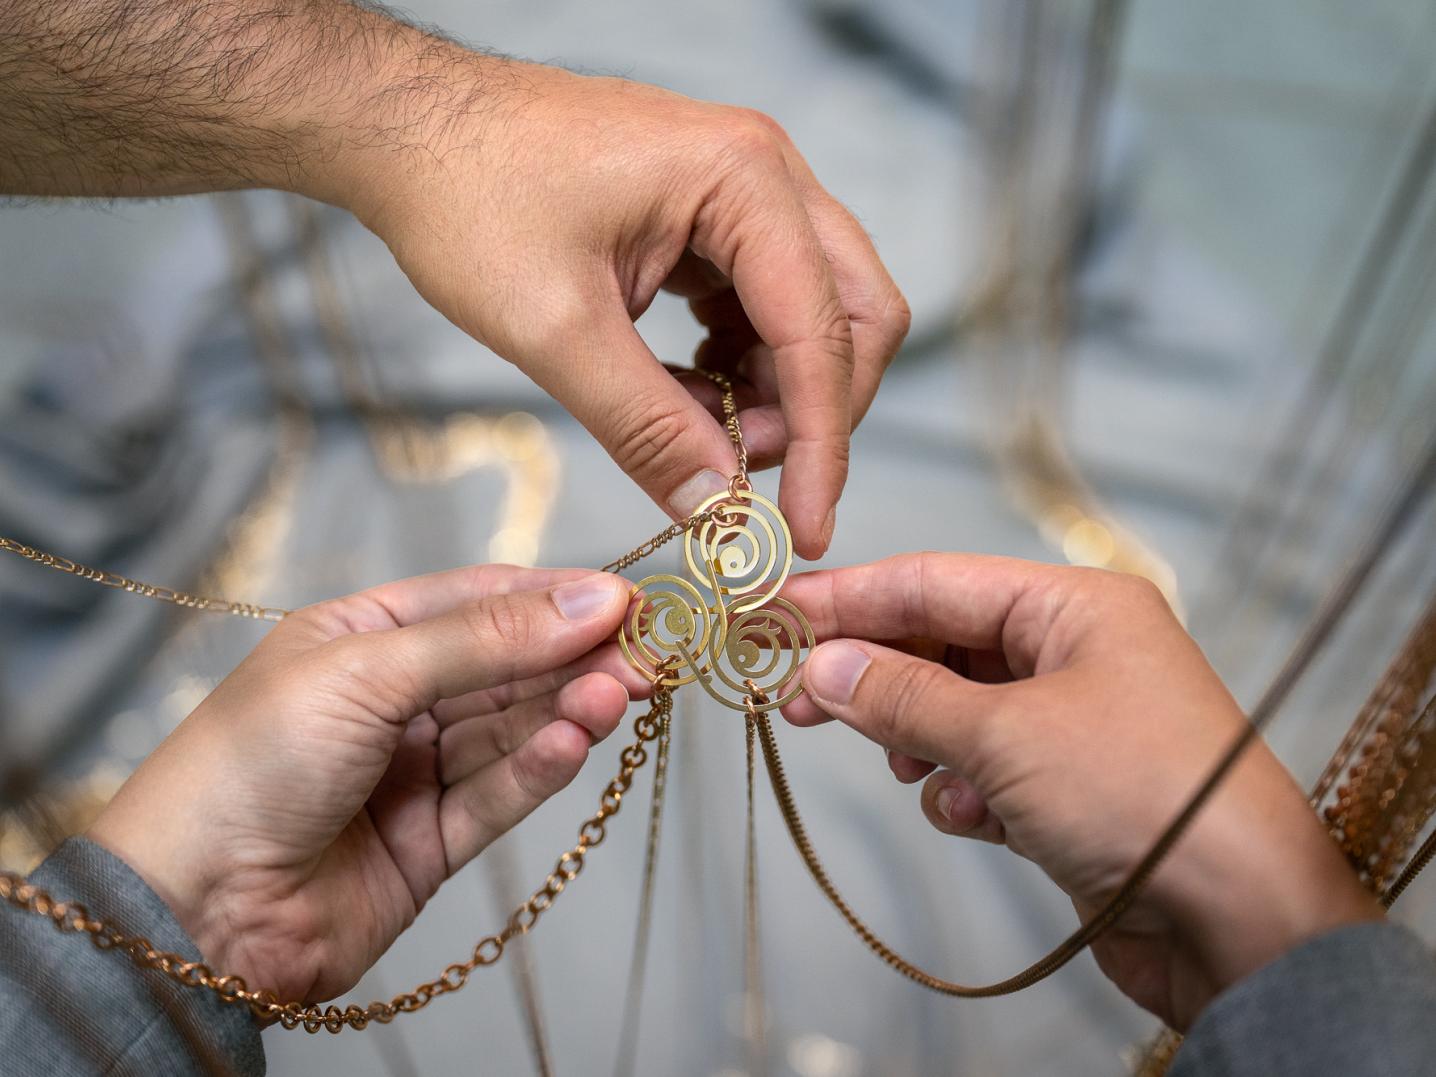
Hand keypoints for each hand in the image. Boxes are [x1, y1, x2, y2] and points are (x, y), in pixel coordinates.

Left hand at [87, 565, 650, 1001]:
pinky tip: (576, 743)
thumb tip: (591, 596)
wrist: (192, 913)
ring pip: (512, 731)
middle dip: (575, 658)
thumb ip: (485, 640)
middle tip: (646, 654)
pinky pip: (499, 794)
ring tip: (619, 695)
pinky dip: (541, 769)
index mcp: (362, 639)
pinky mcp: (431, 843)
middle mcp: (392, 701)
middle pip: (507, 669)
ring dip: (567, 711)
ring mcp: (412, 773)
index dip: (553, 598)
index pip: (478, 601)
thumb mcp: (366, 673)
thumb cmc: (247, 767)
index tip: (626, 600)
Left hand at [326, 54, 908, 558]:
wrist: (410, 132)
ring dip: (776, 392)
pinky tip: (683, 397)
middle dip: (818, 409)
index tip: (807, 529)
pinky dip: (740, 366)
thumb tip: (719, 507)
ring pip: (813, 315)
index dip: (823, 443)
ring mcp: (741, 191)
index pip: (823, 331)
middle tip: (750, 477)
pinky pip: (762, 306)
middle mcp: (765, 173)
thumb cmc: (468, 197)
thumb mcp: (556, 329)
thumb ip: (647, 426)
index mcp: (743, 180)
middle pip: (854, 314)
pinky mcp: (711, 216)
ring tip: (699, 438)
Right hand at [780, 554, 1380, 1029]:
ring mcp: (1073, 723)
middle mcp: (1075, 653)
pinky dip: (967, 794)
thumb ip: (903, 695)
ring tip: (916, 771)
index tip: (773, 615)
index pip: (933, 582)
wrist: (1239, 919)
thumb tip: (822, 664)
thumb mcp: (1004, 733)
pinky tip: (981, 818)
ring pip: (956, 714)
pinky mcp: (1068, 791)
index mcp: (1073, 606)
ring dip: (926, 745)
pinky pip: (984, 772)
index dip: (846, 599)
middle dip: (877, 679)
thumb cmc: (1143, 796)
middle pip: (942, 646)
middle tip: (797, 701)